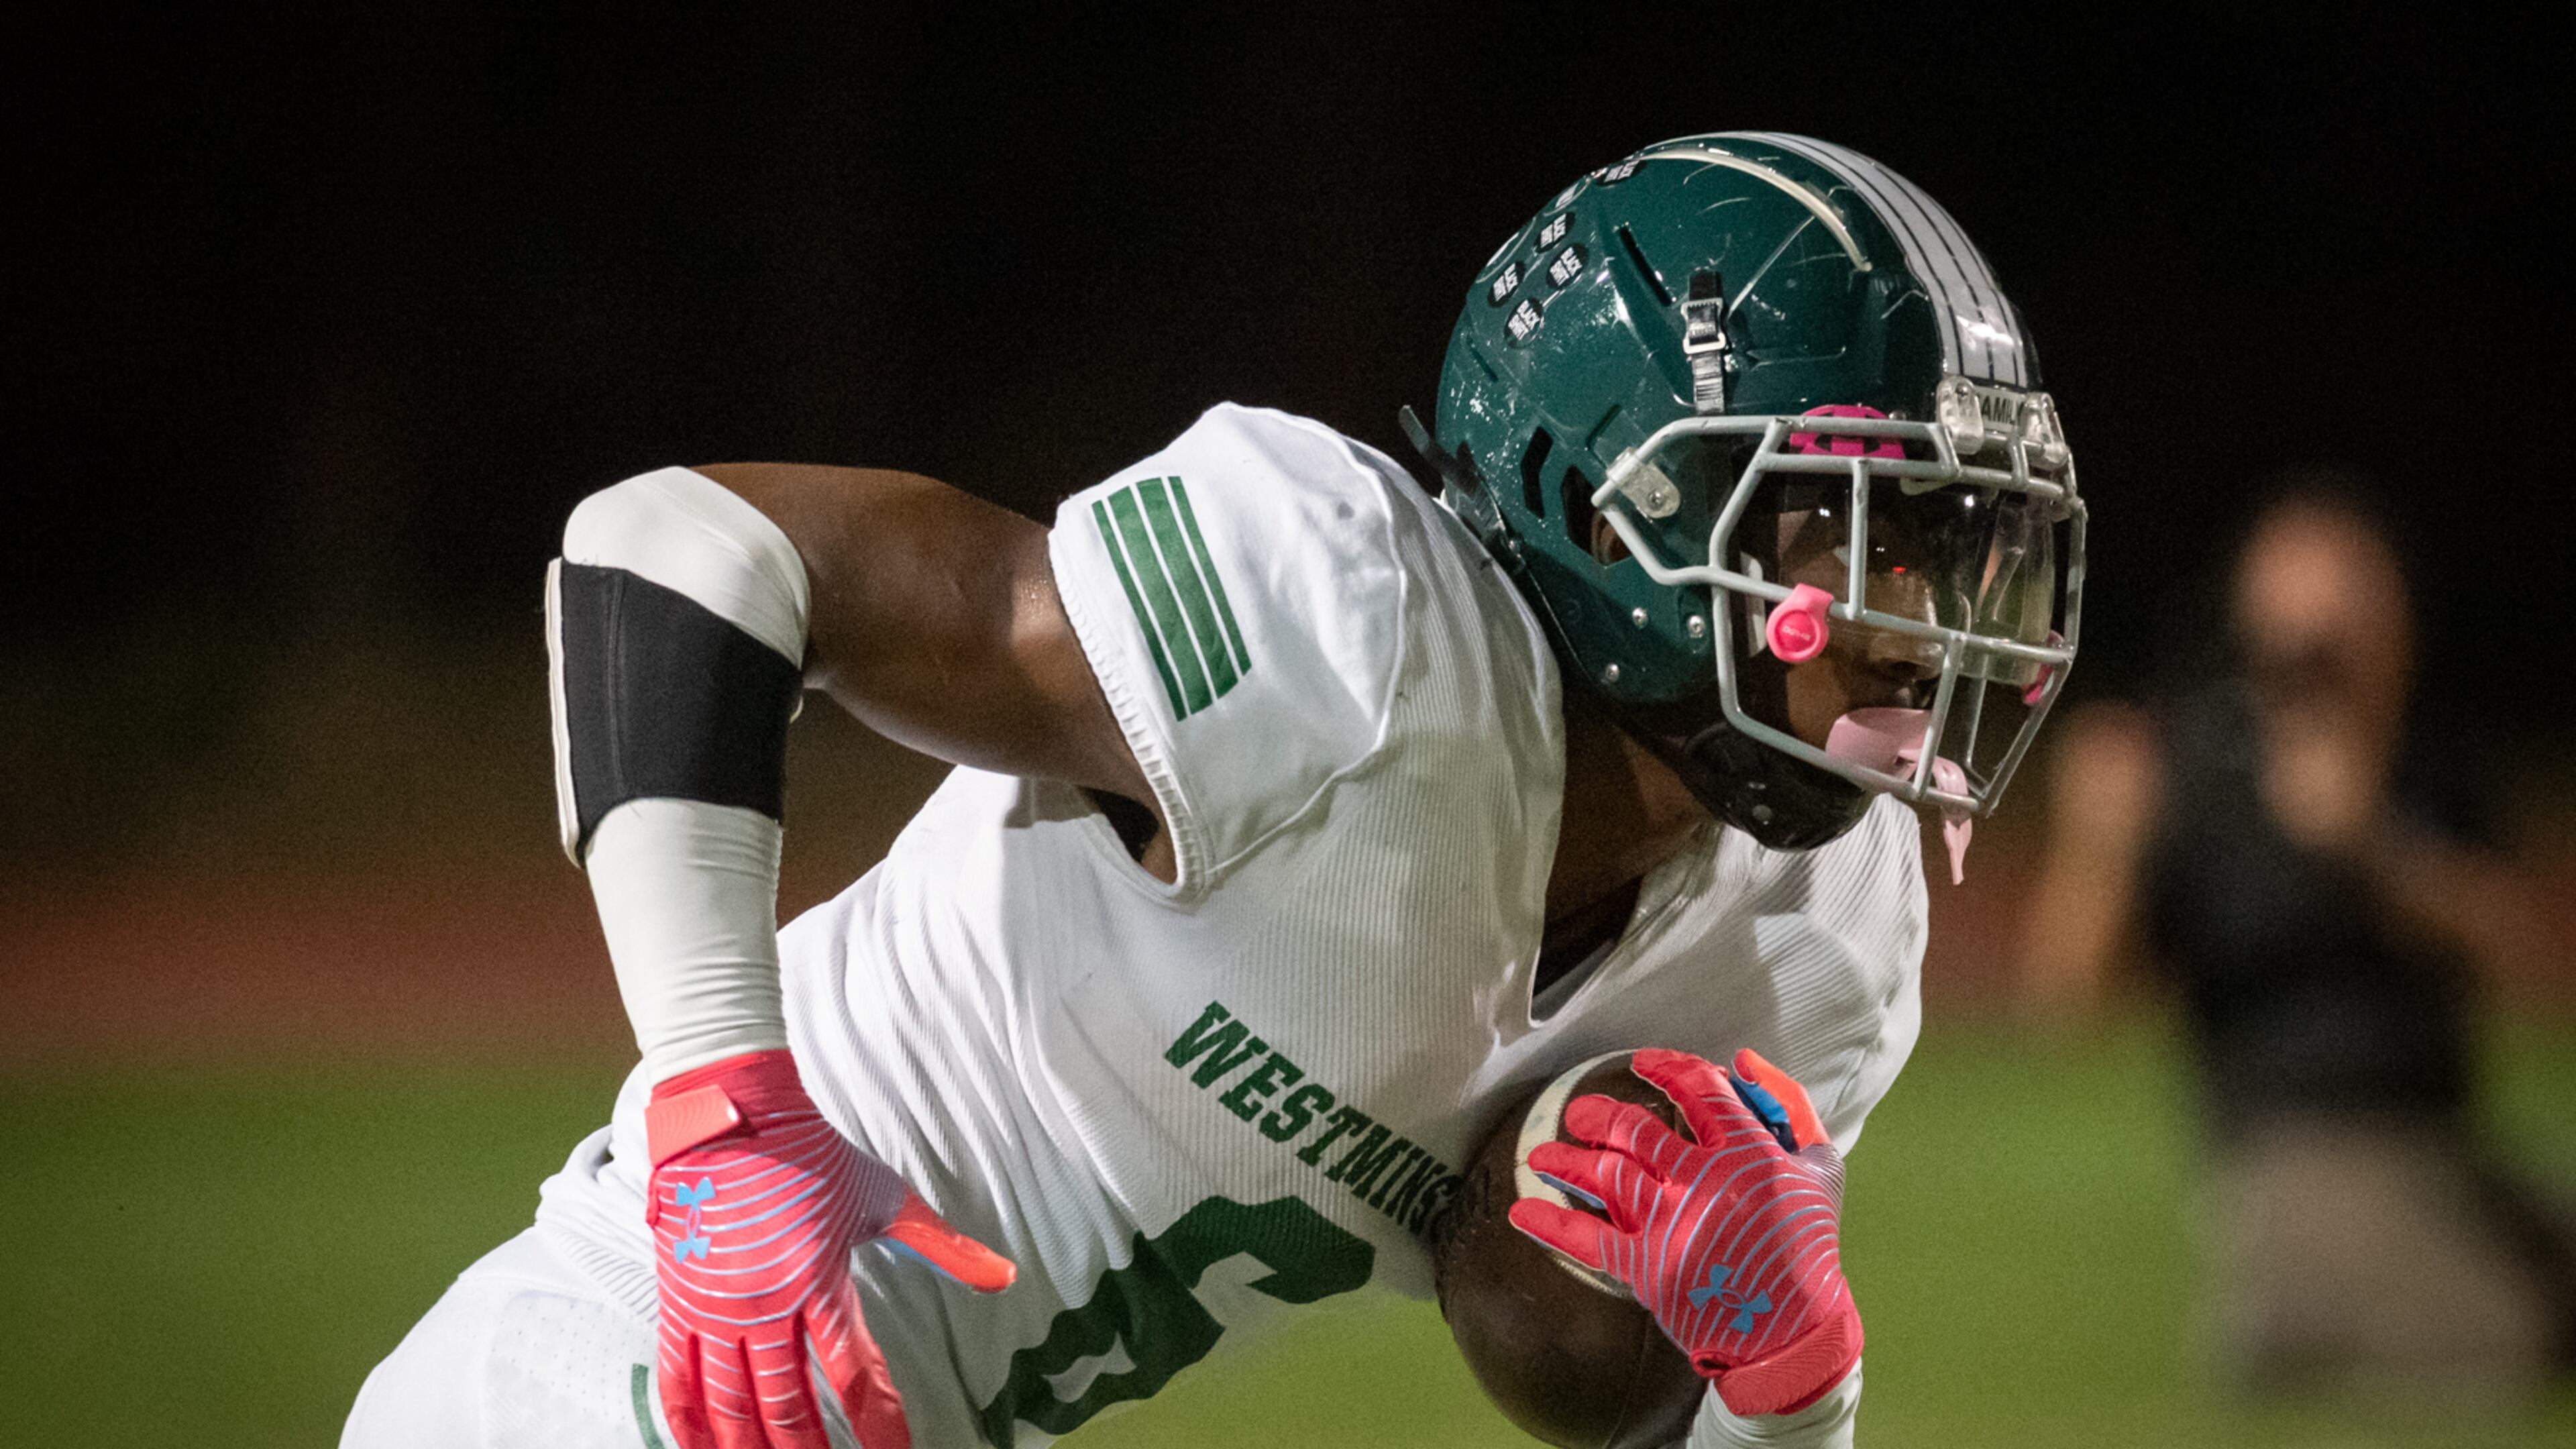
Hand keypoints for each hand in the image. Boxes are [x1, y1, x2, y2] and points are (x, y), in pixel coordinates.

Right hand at [646, 1050, 1015, 1448]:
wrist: (733, 1114)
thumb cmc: (814, 1155)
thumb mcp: (884, 1198)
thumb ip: (943, 1246)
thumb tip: (1006, 1276)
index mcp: (818, 1282)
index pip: (855, 1373)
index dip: (878, 1422)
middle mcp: (763, 1306)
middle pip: (785, 1405)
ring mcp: (715, 1308)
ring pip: (729, 1403)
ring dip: (747, 1447)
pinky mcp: (678, 1301)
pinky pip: (675, 1376)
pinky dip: (685, 1421)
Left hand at [1508, 1048, 1859, 1417]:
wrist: (1795, 1330)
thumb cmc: (1808, 1244)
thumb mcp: (1819, 1166)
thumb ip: (1786, 1103)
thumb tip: (1740, 1060)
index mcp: (1748, 1152)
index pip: (1697, 1089)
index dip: (1665, 1067)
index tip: (1643, 1062)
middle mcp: (1705, 1182)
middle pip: (1636, 1128)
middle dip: (1599, 1116)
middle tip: (1580, 1114)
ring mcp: (1672, 1224)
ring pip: (1606, 1174)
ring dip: (1566, 1160)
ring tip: (1543, 1154)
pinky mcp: (1648, 1267)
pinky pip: (1587, 1239)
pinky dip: (1549, 1225)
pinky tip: (1521, 1213)